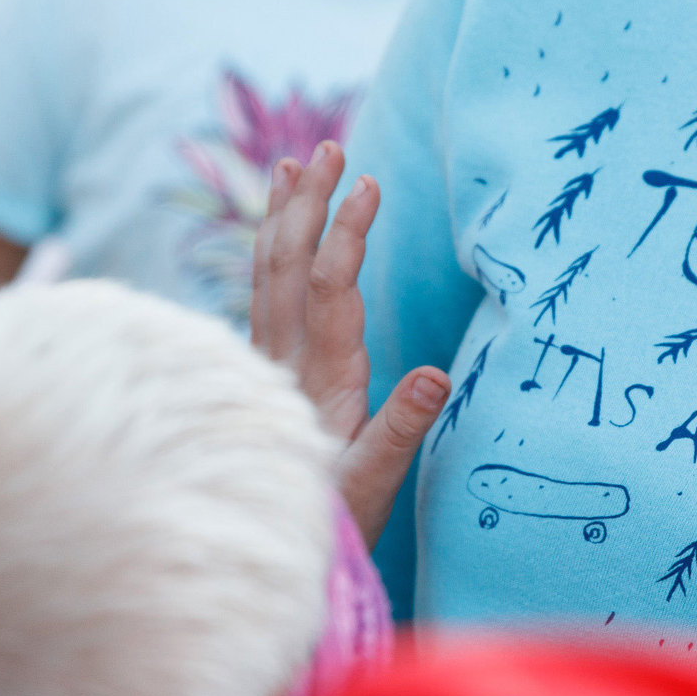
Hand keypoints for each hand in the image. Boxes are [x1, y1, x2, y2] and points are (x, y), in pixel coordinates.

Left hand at [252, 142, 449, 544]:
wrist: (258, 548)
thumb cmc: (331, 523)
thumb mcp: (374, 485)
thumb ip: (403, 429)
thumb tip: (438, 374)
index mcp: (321, 380)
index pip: (331, 286)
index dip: (348, 232)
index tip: (369, 185)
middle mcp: (285, 363)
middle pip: (288, 264)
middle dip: (309, 201)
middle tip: (331, 147)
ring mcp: (267, 364)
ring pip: (267, 274)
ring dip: (281, 216)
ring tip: (292, 166)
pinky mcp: (260, 373)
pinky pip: (260, 295)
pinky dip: (269, 252)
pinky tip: (275, 237)